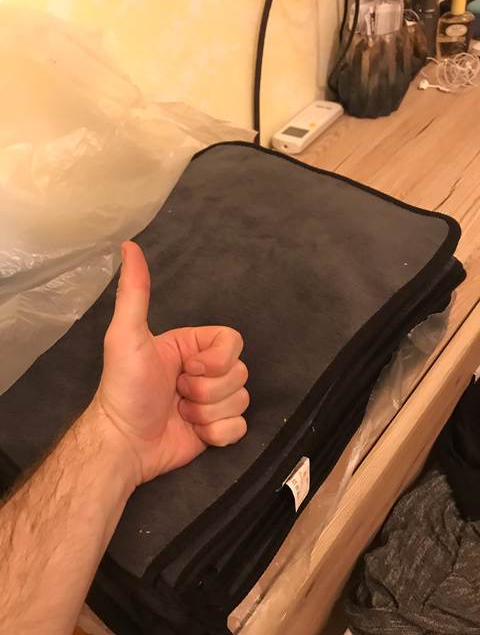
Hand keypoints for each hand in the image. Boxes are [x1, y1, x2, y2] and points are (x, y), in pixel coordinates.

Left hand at [92, 241, 248, 484]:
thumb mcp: (126, 336)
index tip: (189, 369)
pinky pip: (240, 427)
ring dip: (208, 412)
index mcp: (192, 347)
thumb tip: (129, 245)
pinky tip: (193, 432)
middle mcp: (205, 371)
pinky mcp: (217, 429)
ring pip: (242, 400)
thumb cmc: (126, 388)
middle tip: (176, 394)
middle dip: (207, 390)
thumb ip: (135, 292)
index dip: (217, 359)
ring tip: (180, 413)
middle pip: (240, 373)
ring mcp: (213, 401)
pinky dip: (217, 433)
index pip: (233, 341)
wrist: (125, 443)